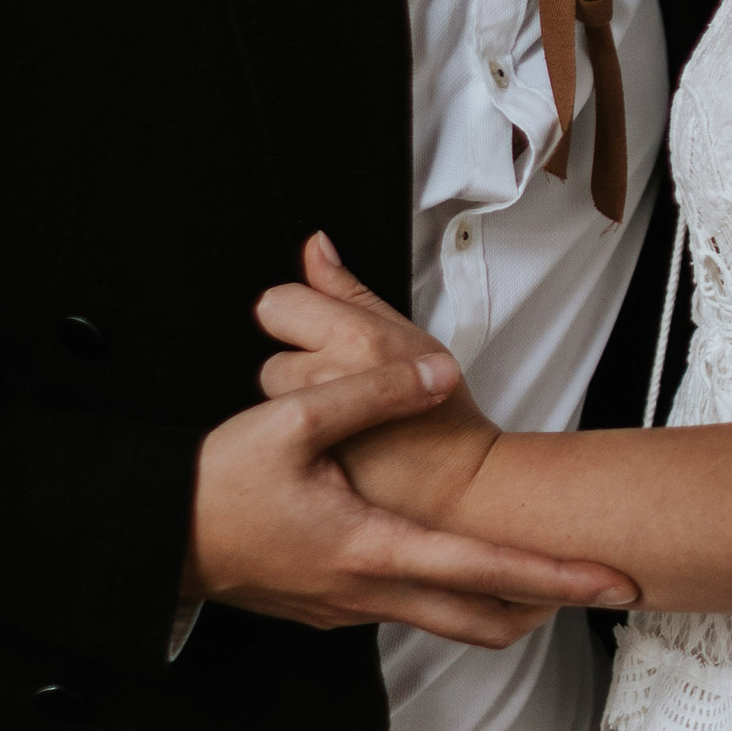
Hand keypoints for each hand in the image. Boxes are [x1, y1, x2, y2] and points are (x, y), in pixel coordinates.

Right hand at [179, 232, 636, 644]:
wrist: (152, 536)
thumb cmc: (214, 483)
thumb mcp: (291, 420)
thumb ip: (372, 391)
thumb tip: (439, 372)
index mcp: (373, 549)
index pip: (489, 572)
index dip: (559, 578)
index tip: (615, 581)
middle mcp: (370, 593)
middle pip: (486, 621)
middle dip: (551, 604)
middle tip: (601, 584)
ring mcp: (350, 609)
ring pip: (449, 620)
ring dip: (502, 601)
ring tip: (547, 572)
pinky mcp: (332, 607)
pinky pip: (410, 609)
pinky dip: (452, 594)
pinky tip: (458, 561)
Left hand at [252, 231, 507, 535]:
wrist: (460, 484)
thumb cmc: (444, 411)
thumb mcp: (407, 333)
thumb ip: (348, 289)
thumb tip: (315, 247)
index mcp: (356, 336)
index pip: (277, 303)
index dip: (297, 317)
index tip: (320, 333)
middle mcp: (328, 376)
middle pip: (271, 357)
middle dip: (300, 368)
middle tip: (344, 385)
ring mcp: (314, 423)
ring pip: (274, 400)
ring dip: (298, 405)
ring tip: (343, 417)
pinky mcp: (307, 460)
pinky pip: (284, 437)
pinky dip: (303, 439)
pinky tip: (338, 444)